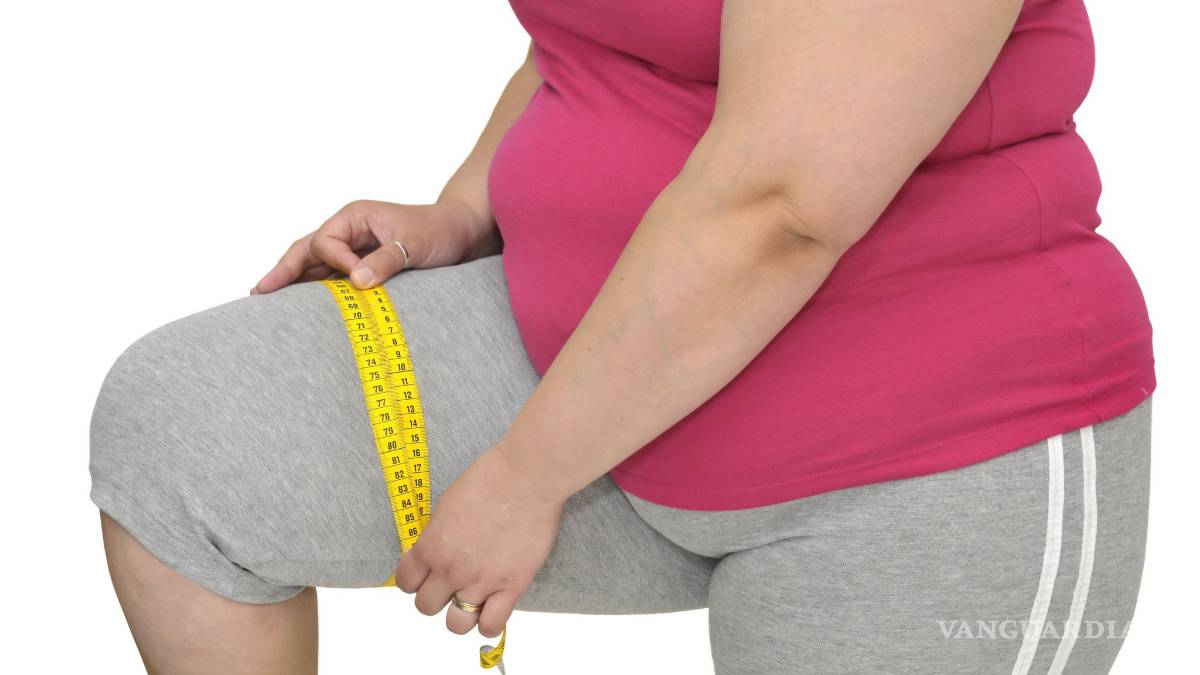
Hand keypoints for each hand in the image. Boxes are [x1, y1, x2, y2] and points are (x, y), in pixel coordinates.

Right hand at [250, 198, 500, 293]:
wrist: (465, 234)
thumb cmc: (440, 231)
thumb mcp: (414, 244)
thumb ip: (386, 261)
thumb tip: (357, 283)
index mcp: (355, 216)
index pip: (326, 242)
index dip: (333, 263)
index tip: (355, 282)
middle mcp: (350, 231)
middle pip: (307, 252)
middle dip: (284, 272)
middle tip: (258, 294)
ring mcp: (355, 250)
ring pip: (317, 268)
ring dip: (298, 286)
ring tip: (270, 307)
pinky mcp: (366, 267)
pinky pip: (336, 281)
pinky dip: (321, 295)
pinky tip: (308, 313)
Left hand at [394, 444, 565, 637]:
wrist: (526, 478)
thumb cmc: (490, 479)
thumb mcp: (448, 504)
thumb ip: (439, 534)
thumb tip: (438, 549)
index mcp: (430, 546)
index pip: (406, 583)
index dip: (415, 581)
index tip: (426, 576)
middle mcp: (450, 569)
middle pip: (426, 607)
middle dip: (436, 597)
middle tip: (451, 585)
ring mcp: (480, 581)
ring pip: (455, 624)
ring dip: (460, 615)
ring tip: (472, 600)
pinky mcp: (510, 586)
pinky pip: (491, 625)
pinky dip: (489, 623)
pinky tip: (493, 608)